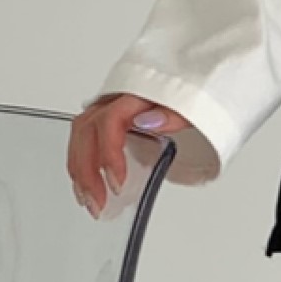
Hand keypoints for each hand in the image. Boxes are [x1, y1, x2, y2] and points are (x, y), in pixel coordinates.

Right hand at [67, 92, 217, 213]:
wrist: (201, 78)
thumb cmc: (196, 91)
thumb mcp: (195, 101)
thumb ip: (174, 112)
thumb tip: (149, 121)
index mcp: (136, 92)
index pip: (109, 121)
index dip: (109, 155)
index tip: (117, 184)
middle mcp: (117, 97)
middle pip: (87, 130)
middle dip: (87, 171)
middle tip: (98, 203)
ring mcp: (110, 105)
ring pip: (81, 133)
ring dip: (79, 169)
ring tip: (88, 199)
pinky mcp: (111, 117)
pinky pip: (86, 136)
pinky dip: (82, 161)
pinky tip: (86, 183)